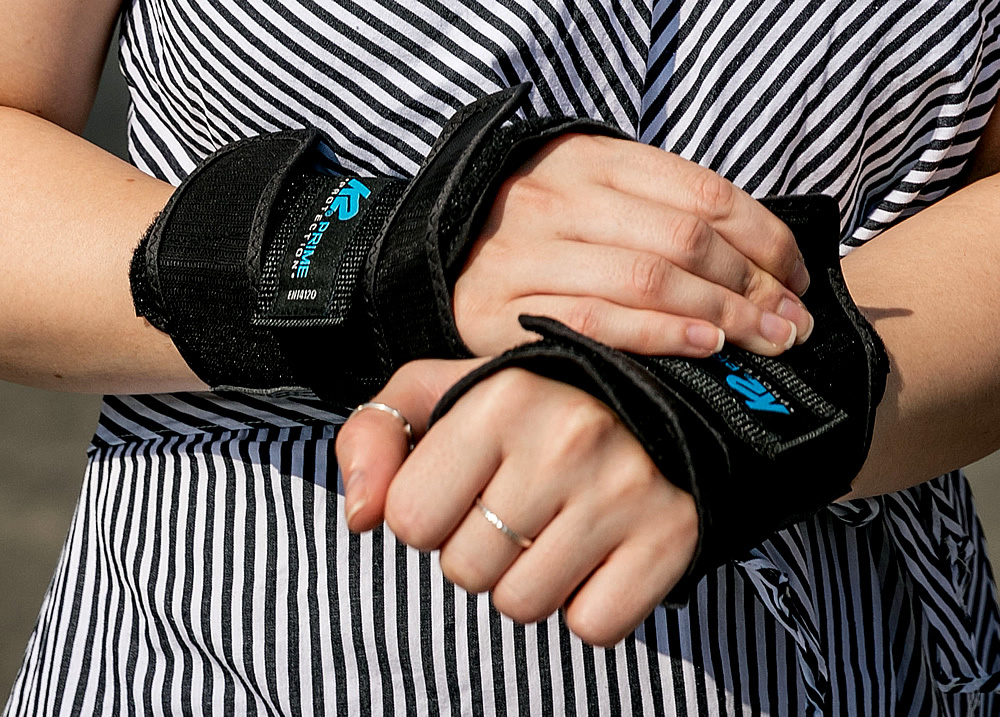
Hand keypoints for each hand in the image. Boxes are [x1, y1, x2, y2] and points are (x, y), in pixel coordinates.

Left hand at [335, 359, 698, 646]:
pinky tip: (597, 554)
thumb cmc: (532, 406)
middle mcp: (566, 439)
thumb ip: (375, 436)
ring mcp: (624, 490)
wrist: (658, 406)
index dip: (430, 515)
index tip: (467, 487)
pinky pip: (592, 627)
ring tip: (555, 529)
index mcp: (500, 399)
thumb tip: (360, 518)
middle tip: (518, 508)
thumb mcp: (439, 391)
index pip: (409, 520)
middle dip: (480, 551)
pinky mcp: (671, 537)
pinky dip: (587, 606)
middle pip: (464, 571)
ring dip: (528, 582)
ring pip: (522, 605)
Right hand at [454, 133, 813, 357]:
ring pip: (648, 278)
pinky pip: (596, 321)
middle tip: (792, 324)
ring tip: (768, 341)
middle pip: (685, 239)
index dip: (766, 239)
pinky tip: (706, 347)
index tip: (799, 278)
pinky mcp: (500, 311)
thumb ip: (659, 213)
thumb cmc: (532, 237)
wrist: (434, 258)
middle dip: (755, 285)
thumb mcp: (591, 197)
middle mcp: (559, 200)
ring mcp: (526, 254)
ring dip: (724, 314)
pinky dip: (660, 335)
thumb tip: (762, 260)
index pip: (703, 194)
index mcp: (591, 160)